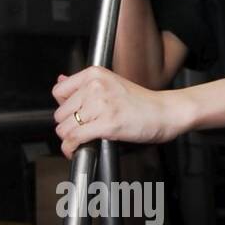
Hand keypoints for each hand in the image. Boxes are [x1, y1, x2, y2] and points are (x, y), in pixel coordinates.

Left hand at [51, 66, 184, 159]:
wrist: (164, 112)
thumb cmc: (141, 102)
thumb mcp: (111, 83)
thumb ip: (83, 84)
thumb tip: (60, 80)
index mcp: (94, 74)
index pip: (59, 91)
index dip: (63, 107)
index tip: (73, 114)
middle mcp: (95, 87)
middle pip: (60, 113)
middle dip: (67, 126)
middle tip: (79, 131)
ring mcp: (101, 105)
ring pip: (65, 128)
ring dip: (69, 140)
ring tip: (79, 142)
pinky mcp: (107, 124)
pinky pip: (75, 138)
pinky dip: (71, 148)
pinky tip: (75, 151)